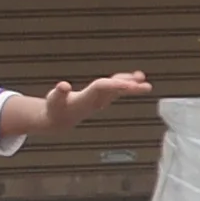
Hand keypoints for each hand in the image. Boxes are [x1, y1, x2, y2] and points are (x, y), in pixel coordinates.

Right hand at [34, 70, 158, 126]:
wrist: (59, 122)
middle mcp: (95, 100)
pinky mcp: (101, 99)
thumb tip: (63, 85)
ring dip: (132, 86)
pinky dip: (126, 84)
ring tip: (145, 80)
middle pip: (115, 91)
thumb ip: (59, 93)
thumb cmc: (55, 108)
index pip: (102, 88)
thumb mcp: (53, 100)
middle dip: (129, 88)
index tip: (129, 84)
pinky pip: (116, 90)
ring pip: (118, 91)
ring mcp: (100, 100)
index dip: (114, 85)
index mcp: (85, 99)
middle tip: (145, 86)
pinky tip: (136, 78)